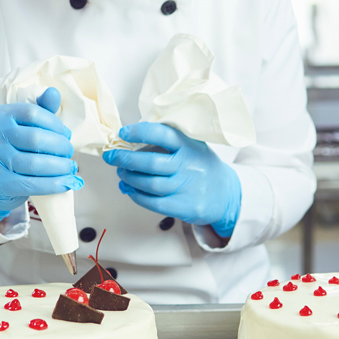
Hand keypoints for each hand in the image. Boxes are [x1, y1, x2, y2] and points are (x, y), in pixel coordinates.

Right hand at [0, 88, 79, 224]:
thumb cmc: (14, 150)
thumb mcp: (24, 127)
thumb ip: (40, 109)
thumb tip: (53, 93)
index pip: (32, 113)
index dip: (55, 123)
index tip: (66, 134)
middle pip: (35, 138)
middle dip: (60, 146)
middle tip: (70, 153)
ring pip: (34, 163)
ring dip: (60, 167)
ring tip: (71, 168)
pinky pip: (30, 184)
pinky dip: (53, 184)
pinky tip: (66, 183)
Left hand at [102, 122, 240, 236]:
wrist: (227, 194)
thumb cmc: (201, 166)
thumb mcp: (193, 147)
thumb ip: (169, 142)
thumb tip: (131, 141)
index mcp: (190, 145)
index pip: (163, 134)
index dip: (140, 132)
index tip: (123, 133)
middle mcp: (189, 165)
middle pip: (150, 162)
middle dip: (125, 159)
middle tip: (112, 156)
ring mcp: (187, 187)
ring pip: (149, 183)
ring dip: (128, 178)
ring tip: (121, 173)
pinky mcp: (184, 207)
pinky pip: (153, 202)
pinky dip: (136, 195)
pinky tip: (129, 189)